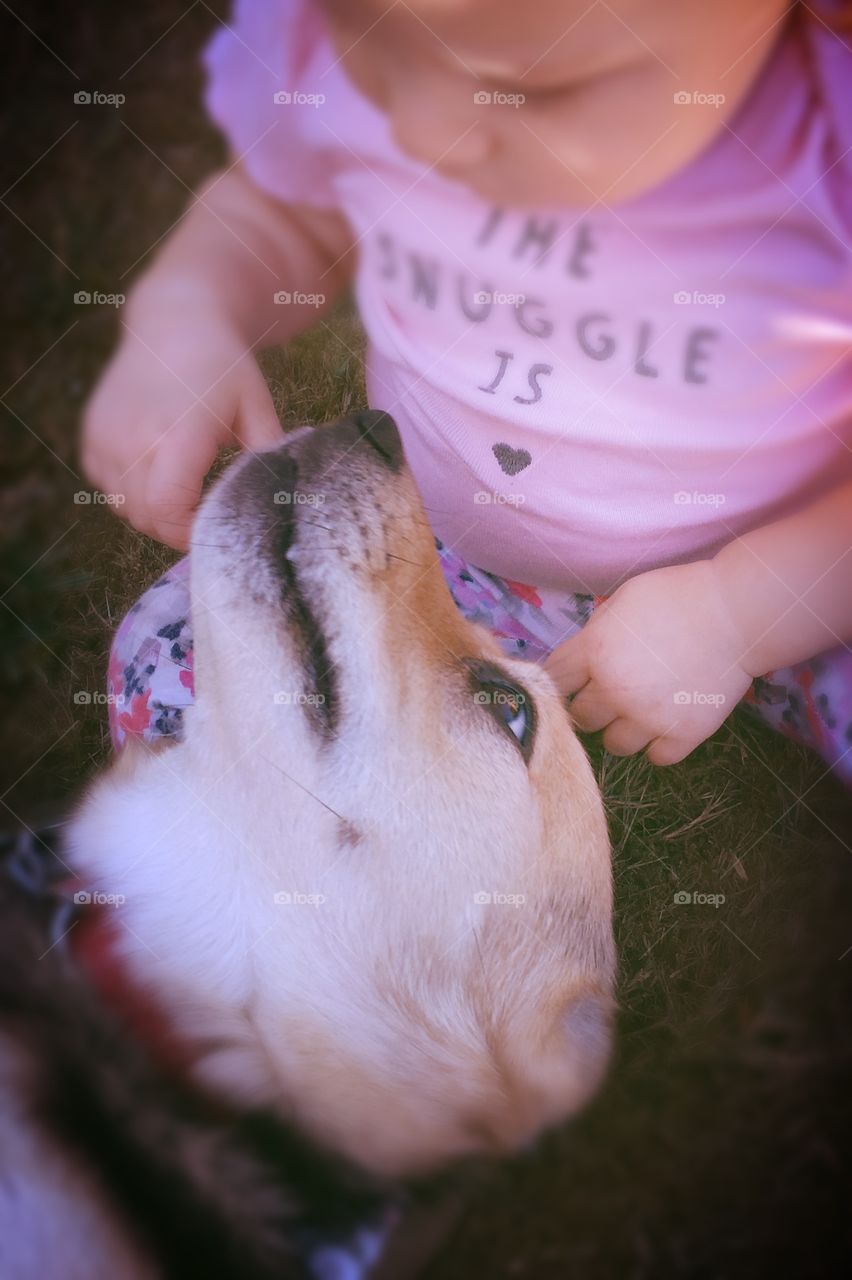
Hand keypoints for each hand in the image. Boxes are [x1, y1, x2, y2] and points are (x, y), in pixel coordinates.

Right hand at [81, 301, 282, 547]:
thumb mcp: (258, 410)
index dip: (190, 533)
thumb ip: (268, 460)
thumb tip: (280, 504)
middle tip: (205, 508)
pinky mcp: (91, 436)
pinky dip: (130, 491)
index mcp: (178, 433)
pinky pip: (107, 489)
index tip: (214, 526)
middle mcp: (132, 438)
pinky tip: (156, 466)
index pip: (167, 511)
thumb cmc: (225, 367)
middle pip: (147, 518)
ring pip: (125, 508)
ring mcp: (105, 437)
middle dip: (177, 526)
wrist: (175, 321)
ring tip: (184, 484)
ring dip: (154, 510)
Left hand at [543, 561, 753, 764]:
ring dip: (622, 730)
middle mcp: (614, 690)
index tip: (575, 682)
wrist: (735, 613)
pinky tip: (667, 724)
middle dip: (592, 705)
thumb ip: (595, 634)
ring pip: (614, 745)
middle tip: (612, 694)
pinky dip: (659, 745)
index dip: (563, 681)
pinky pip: (656, 758)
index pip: (555, 681)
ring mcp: (648, 717)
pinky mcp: (682, 735)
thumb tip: (582, 658)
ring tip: (641, 711)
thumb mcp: (622, 600)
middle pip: (580, 718)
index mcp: (594, 652)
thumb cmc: (678, 596)